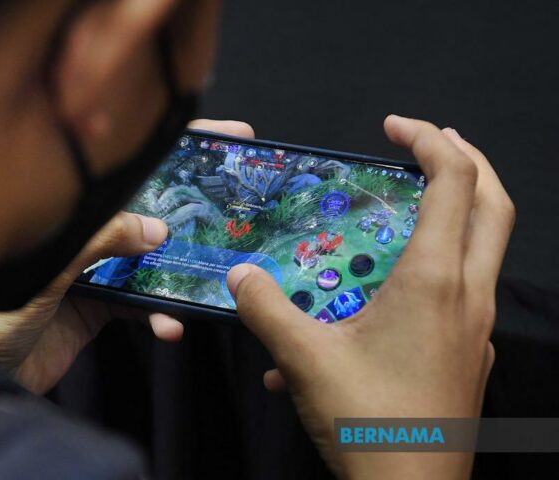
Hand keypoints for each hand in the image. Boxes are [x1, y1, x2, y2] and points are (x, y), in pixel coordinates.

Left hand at [0, 118, 253, 393]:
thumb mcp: (45, 267)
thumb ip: (101, 241)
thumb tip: (158, 232)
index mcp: (60, 207)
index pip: (121, 167)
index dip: (171, 150)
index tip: (222, 139)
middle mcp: (77, 233)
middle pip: (141, 210)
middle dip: (186, 209)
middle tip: (230, 207)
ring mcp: (87, 272)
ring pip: (144, 260)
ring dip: (175, 272)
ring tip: (205, 278)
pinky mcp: (93, 311)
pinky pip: (137, 306)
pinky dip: (158, 315)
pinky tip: (169, 325)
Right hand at [227, 116, 514, 478]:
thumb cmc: (368, 421)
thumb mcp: (305, 359)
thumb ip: (267, 309)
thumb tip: (238, 276)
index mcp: (434, 281)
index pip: (454, 182)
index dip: (429, 139)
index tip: (393, 126)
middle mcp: (468, 295)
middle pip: (494, 204)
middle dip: (466, 160)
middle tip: (427, 142)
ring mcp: (475, 327)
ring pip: (484, 249)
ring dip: (453, 215)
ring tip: (402, 211)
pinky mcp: (468, 354)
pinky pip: (458, 298)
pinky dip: (429, 276)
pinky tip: (375, 306)